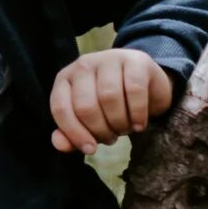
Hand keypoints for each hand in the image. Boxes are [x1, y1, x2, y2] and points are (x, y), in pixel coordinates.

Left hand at [49, 49, 173, 153]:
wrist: (148, 86)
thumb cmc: (112, 106)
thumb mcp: (89, 120)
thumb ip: (72, 133)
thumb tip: (59, 145)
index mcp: (65, 79)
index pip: (60, 108)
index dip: (74, 133)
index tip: (90, 149)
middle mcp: (83, 65)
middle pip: (85, 106)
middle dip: (100, 130)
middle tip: (112, 137)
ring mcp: (109, 59)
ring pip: (109, 97)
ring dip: (119, 123)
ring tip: (125, 129)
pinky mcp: (136, 60)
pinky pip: (134, 89)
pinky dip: (137, 113)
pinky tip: (139, 124)